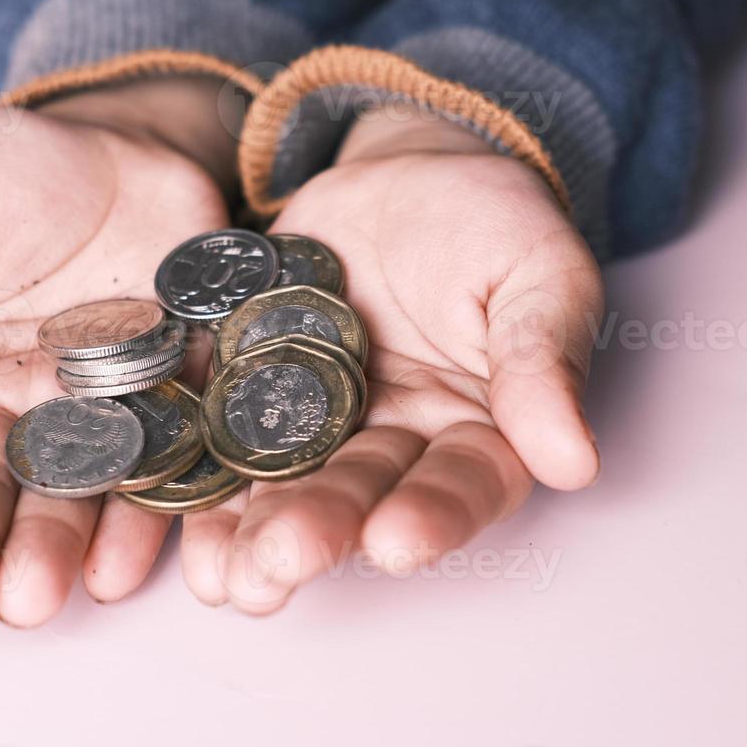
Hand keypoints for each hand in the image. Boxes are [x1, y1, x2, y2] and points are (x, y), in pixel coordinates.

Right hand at [0, 77, 238, 630]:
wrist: (134, 150)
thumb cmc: (17, 173)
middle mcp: (3, 407)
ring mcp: (89, 416)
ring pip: (61, 495)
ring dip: (45, 550)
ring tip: (35, 600)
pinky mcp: (167, 411)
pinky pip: (154, 472)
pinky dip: (140, 521)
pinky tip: (123, 565)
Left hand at [181, 109, 603, 612]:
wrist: (403, 170)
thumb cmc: (490, 220)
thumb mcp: (538, 272)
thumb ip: (545, 360)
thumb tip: (573, 460)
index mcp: (481, 429)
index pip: (464, 485)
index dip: (431, 516)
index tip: (395, 540)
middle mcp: (399, 443)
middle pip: (363, 498)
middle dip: (321, 531)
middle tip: (277, 564)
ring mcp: (322, 423)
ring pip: (289, 486)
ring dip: (252, 533)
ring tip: (221, 575)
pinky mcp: (254, 390)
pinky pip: (225, 437)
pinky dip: (201, 480)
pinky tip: (172, 523)